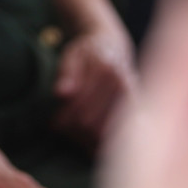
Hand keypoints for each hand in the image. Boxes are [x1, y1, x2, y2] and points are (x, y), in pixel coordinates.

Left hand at [51, 24, 135, 149]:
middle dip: (72, 129)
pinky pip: (117, 136)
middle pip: (91, 122)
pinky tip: (88, 141)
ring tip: (70, 134)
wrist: (113, 45)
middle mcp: (122, 86)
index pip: (80, 105)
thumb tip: (61, 95)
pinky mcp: (135, 110)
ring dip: (84, 139)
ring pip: (103, 133)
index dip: (64, 118)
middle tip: (58, 128)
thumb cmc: (87, 51)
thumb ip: (67, 73)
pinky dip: (100, 142)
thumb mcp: (72, 54)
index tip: (52, 124)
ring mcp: (131, 99)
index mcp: (105, 70)